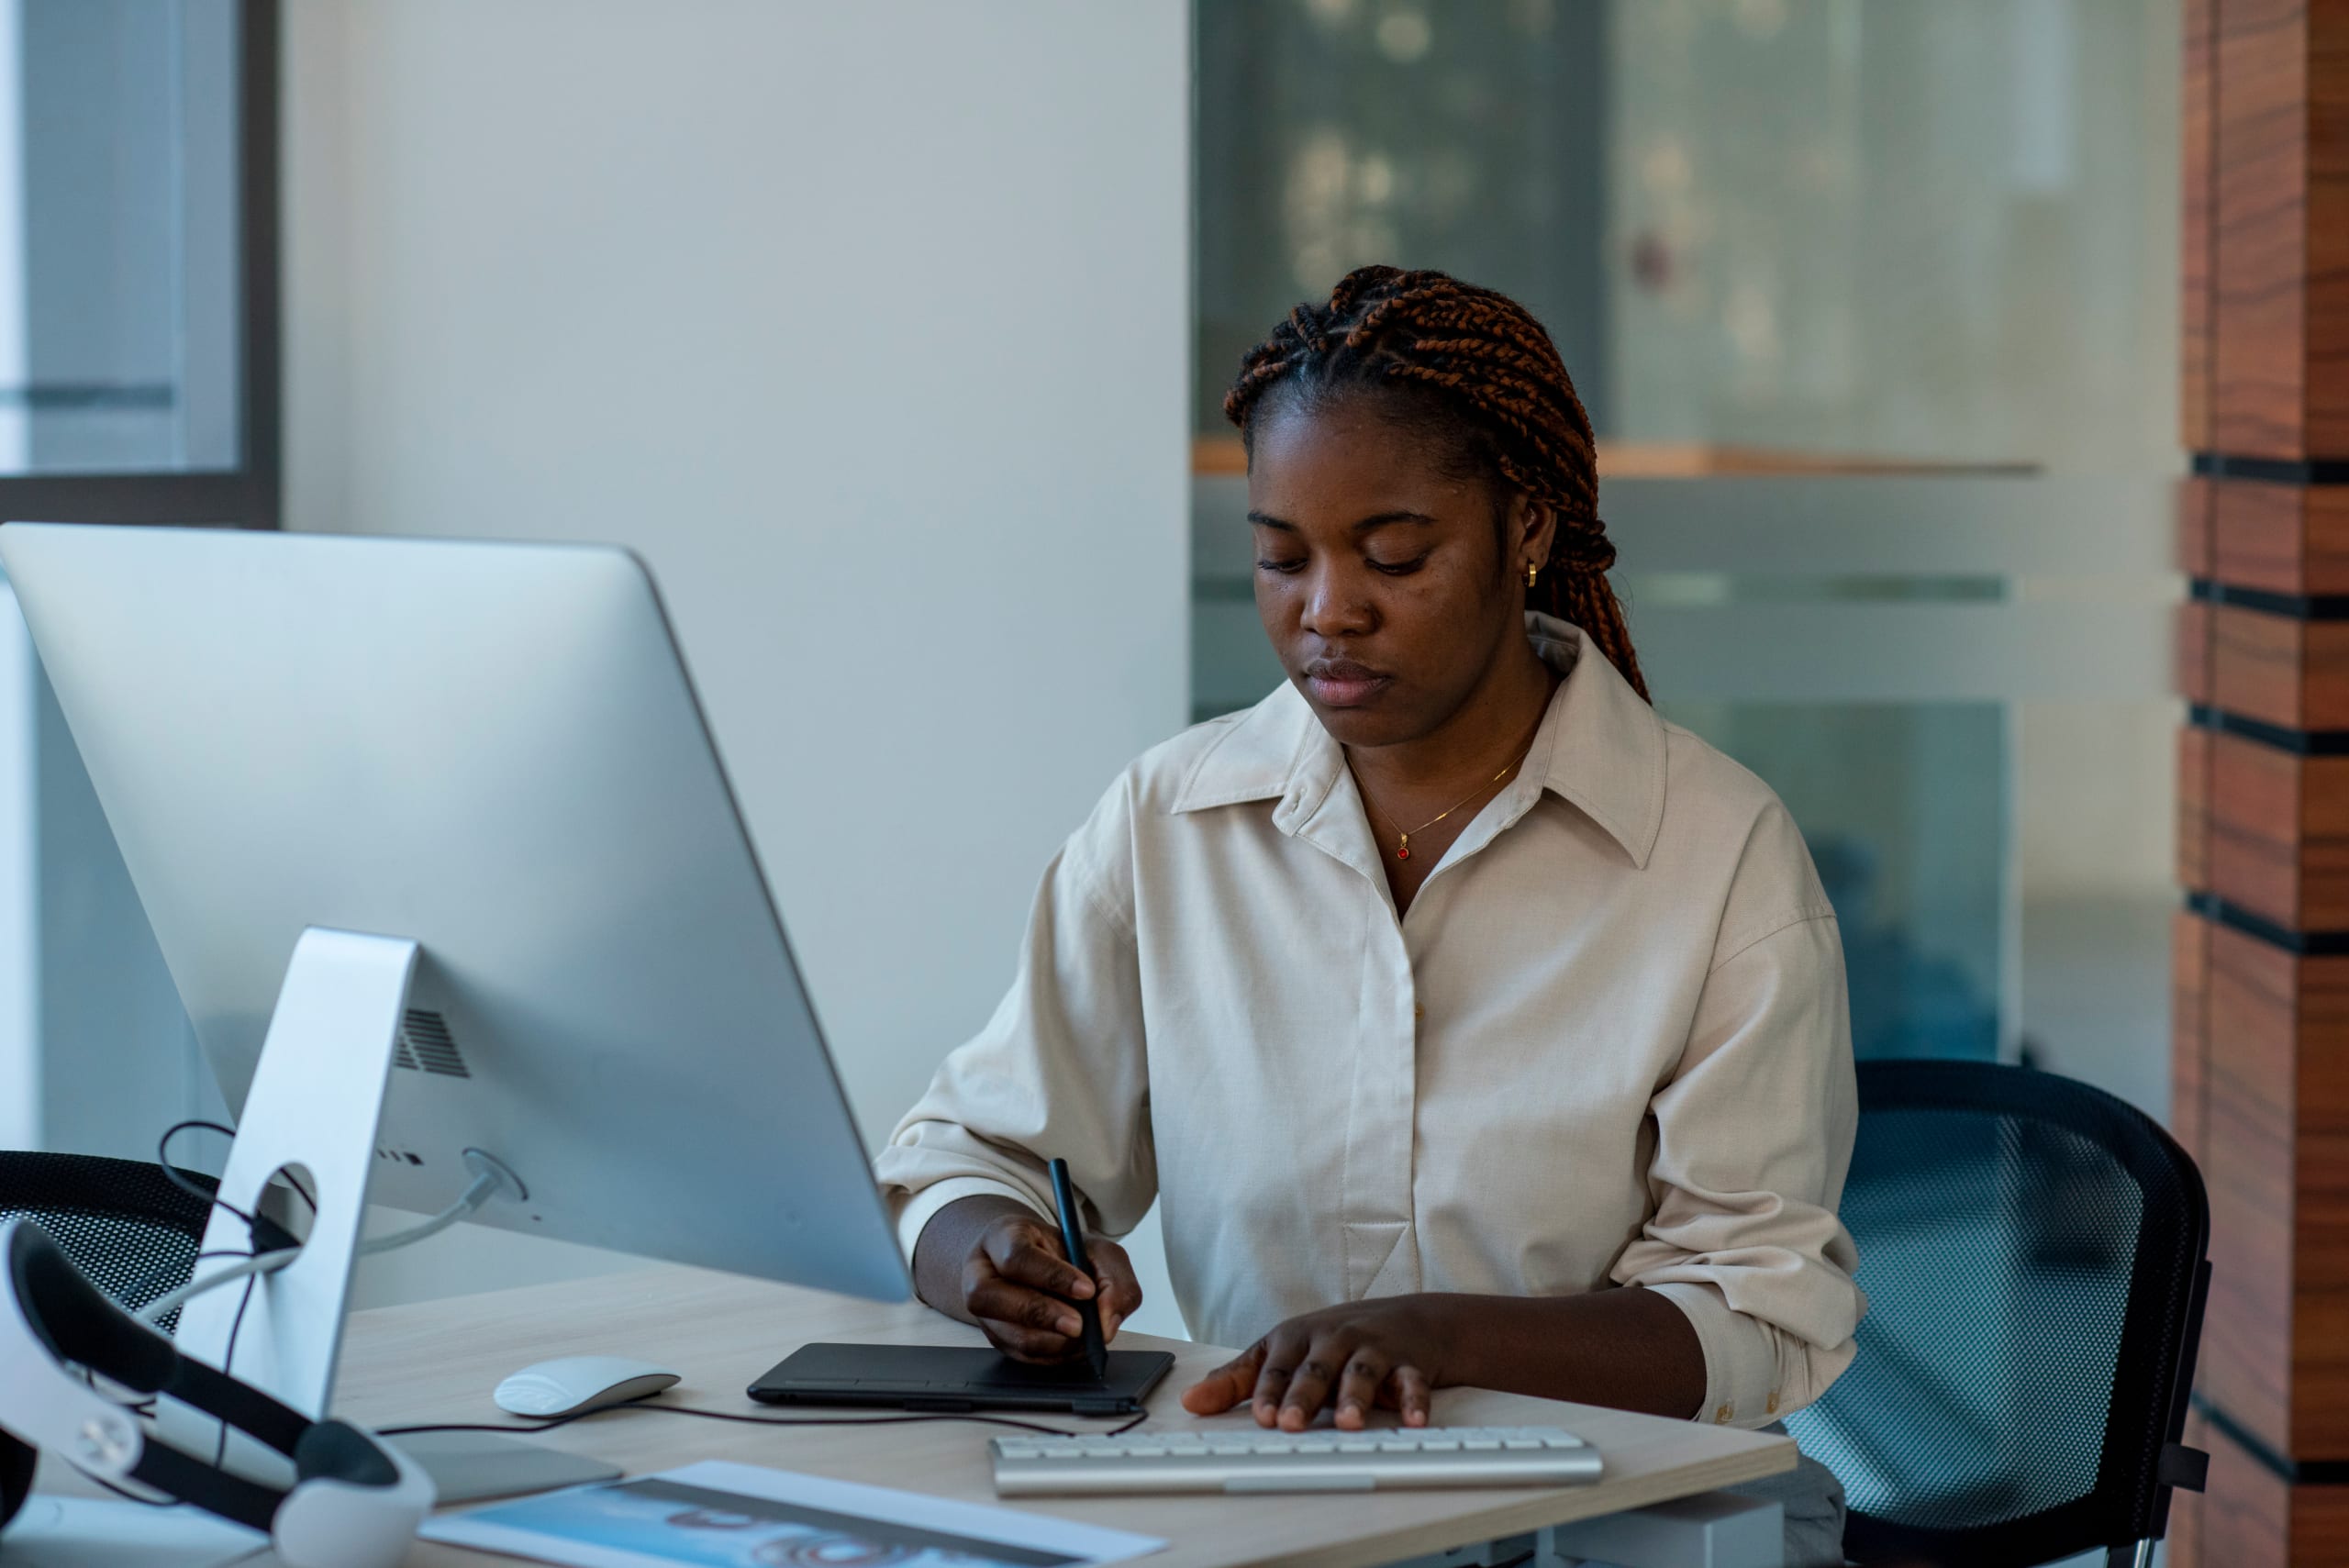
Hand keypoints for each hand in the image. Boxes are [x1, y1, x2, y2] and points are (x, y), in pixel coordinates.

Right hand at [946, 1204, 1143, 1363]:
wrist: (1038, 1265)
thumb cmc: (1063, 1253)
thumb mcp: (1095, 1249)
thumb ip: (1112, 1277)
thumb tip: (1107, 1321)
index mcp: (1001, 1237)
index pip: (1017, 1256)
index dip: (1052, 1276)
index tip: (1087, 1290)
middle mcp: (981, 1274)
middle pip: (994, 1298)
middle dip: (1043, 1314)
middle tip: (1080, 1324)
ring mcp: (985, 1312)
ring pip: (1010, 1335)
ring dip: (1054, 1342)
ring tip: (1084, 1334)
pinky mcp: (998, 1340)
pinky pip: (1023, 1357)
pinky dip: (1056, 1356)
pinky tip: (1075, 1345)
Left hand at [1179, 1297, 1446, 1429]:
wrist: (1405, 1319)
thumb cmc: (1331, 1341)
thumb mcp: (1281, 1352)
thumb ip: (1236, 1380)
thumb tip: (1188, 1402)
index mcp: (1297, 1338)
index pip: (1277, 1366)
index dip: (1269, 1390)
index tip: (1261, 1416)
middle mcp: (1333, 1340)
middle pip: (1316, 1368)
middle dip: (1303, 1395)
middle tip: (1291, 1423)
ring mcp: (1371, 1349)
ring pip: (1361, 1371)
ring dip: (1355, 1397)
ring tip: (1348, 1424)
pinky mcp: (1408, 1363)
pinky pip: (1412, 1382)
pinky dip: (1414, 1400)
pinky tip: (1413, 1420)